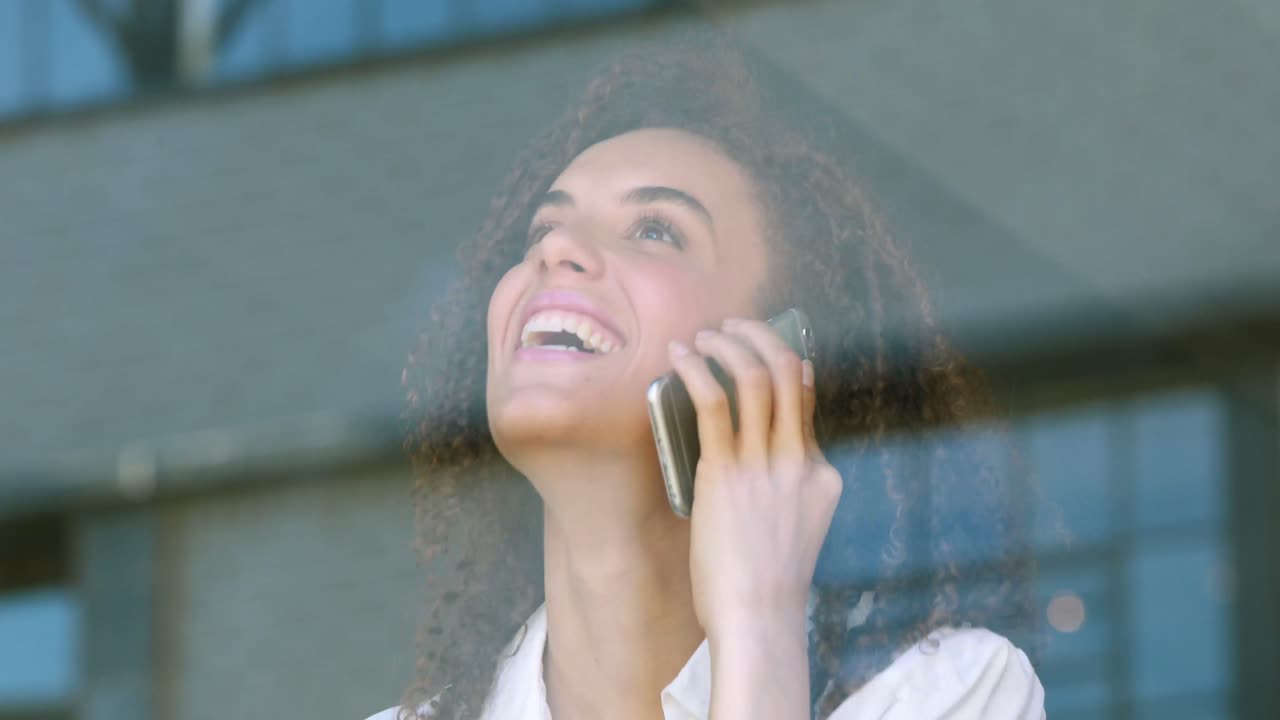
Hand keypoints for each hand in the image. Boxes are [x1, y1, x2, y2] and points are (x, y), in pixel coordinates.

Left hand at [667, 316, 842, 641]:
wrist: (755, 621)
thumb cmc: (762, 585)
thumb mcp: (792, 531)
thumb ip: (784, 491)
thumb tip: (751, 462)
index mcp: (820, 476)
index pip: (806, 400)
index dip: (784, 364)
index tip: (760, 349)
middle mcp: (800, 461)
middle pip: (789, 373)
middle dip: (761, 336)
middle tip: (734, 325)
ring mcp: (766, 466)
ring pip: (755, 377)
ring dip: (728, 344)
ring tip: (704, 335)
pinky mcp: (726, 474)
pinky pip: (713, 403)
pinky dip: (696, 370)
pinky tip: (680, 358)